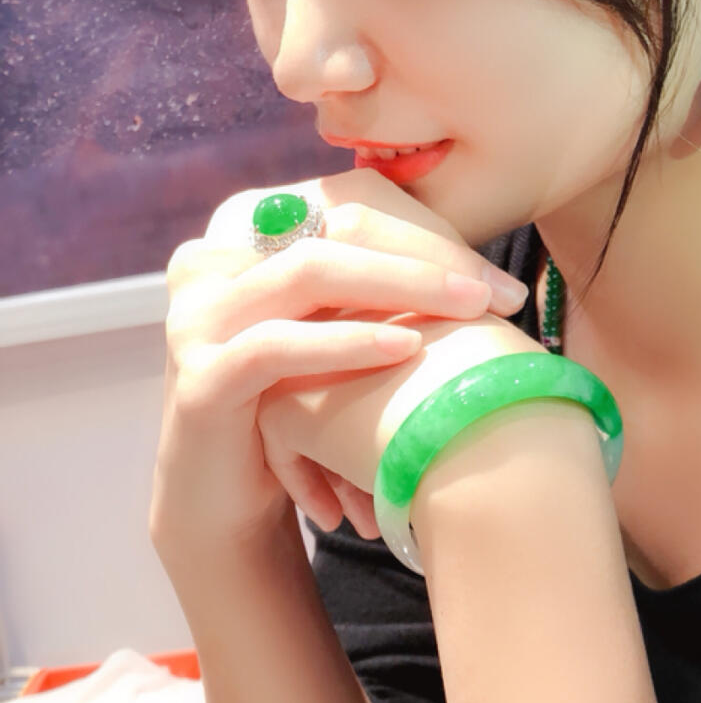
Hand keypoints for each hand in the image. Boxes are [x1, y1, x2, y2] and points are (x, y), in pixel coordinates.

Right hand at [148, 163, 530, 563]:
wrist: (229, 500)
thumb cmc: (304, 402)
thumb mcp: (341, 327)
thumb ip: (383, 282)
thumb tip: (483, 268)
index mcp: (251, 228)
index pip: (355, 203)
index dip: (434, 234)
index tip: (501, 285)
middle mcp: (214, 255)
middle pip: (339, 227)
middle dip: (430, 258)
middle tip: (500, 296)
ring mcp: (198, 313)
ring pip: (311, 271)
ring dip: (402, 288)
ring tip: (471, 313)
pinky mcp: (197, 375)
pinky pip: (277, 345)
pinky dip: (347, 343)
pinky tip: (406, 350)